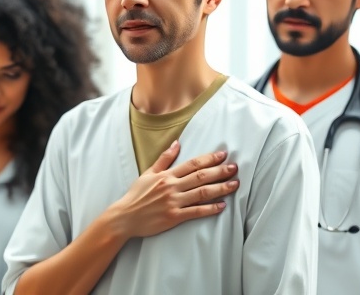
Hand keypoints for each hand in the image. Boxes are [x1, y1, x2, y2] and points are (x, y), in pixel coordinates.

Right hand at [107, 141, 238, 239]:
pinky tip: (222, 206)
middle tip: (234, 168)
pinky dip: (210, 209)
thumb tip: (177, 143)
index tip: (223, 154)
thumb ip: (164, 159)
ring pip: (202, 193)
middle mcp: (172, 187)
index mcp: (167, 175)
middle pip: (201, 177)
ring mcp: (174, 202)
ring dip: (220, 188)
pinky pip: (196, 212)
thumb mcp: (148, 173)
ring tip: (234, 184)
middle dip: (220, 171)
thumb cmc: (136, 195)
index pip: (192, 164)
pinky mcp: (174, 217)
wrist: (125, 217)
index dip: (209, 158)